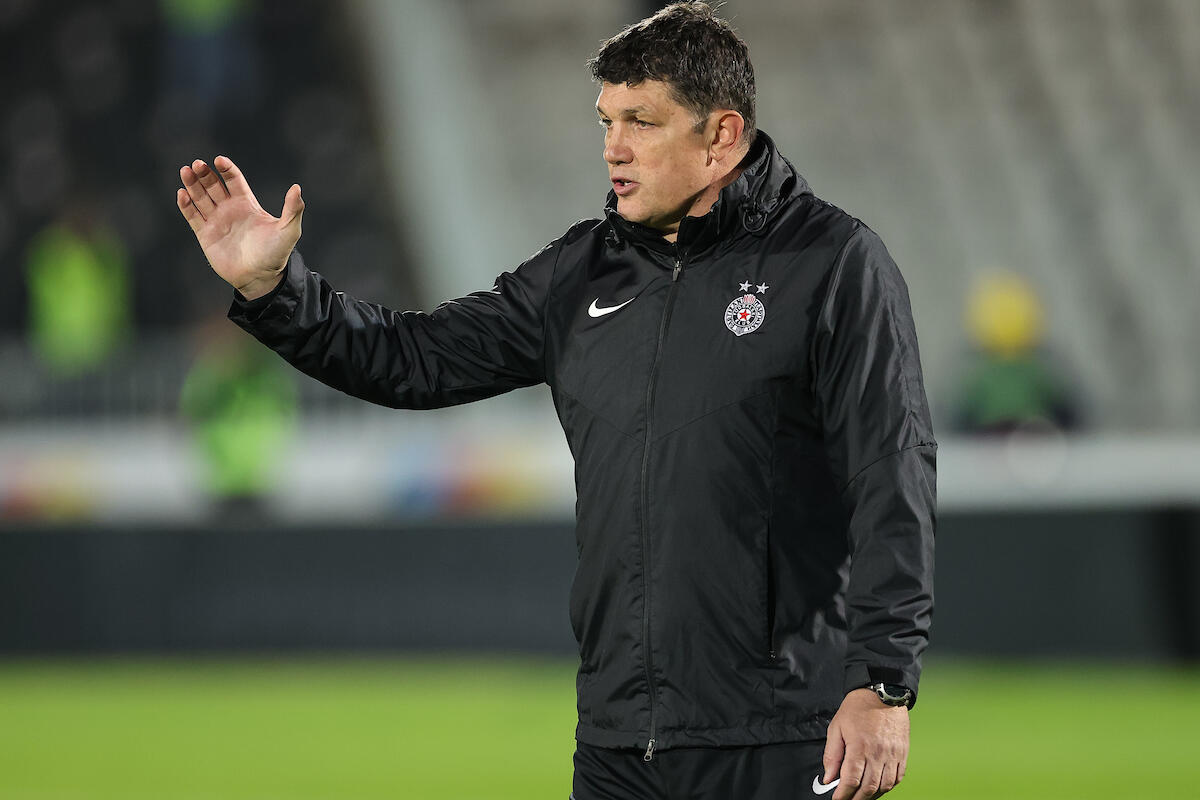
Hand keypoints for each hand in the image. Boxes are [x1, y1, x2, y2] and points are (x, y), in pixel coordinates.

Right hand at [176, 156, 303, 299]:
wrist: (260, 278)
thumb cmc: (276, 254)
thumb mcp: (288, 230)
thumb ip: (293, 209)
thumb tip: (297, 188)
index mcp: (247, 204)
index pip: (234, 180)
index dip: (226, 169)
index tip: (219, 160)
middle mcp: (230, 210)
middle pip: (213, 185)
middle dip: (205, 174)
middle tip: (197, 164)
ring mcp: (217, 222)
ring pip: (200, 197)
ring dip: (192, 184)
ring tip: (186, 171)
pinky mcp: (206, 235)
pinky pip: (193, 216)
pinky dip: (186, 205)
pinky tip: (182, 193)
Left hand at [822, 688, 908, 799]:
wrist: (881, 692)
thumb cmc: (858, 708)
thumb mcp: (836, 727)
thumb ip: (832, 755)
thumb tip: (828, 777)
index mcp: (859, 747)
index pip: (850, 781)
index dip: (843, 795)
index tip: (837, 799)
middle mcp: (878, 753)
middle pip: (868, 788)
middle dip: (856, 799)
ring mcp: (892, 754)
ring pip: (884, 786)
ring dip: (872, 795)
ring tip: (862, 796)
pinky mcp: (902, 753)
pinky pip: (898, 777)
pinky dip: (888, 786)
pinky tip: (879, 786)